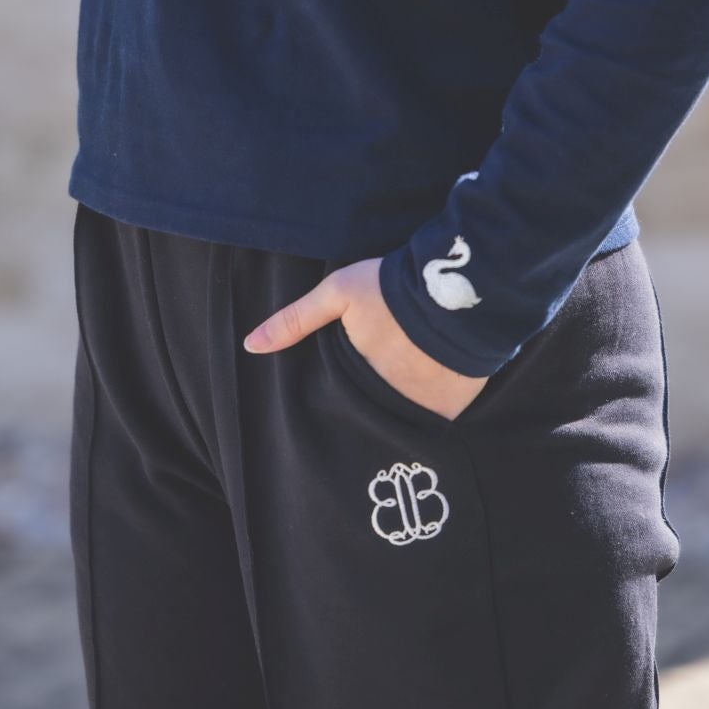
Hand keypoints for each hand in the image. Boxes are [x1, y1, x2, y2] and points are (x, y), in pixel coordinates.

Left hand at [243, 257, 490, 420]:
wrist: (458, 286)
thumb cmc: (391, 287)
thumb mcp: (338, 293)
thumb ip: (295, 321)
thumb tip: (250, 346)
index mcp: (354, 379)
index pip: (336, 404)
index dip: (336, 401)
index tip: (338, 397)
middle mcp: (386, 404)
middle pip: (367, 416)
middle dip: (365, 411)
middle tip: (371, 393)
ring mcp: (420, 411)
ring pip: (400, 422)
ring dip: (398, 412)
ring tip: (402, 389)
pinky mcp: (451, 410)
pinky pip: (434, 423)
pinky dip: (428, 413)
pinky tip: (429, 392)